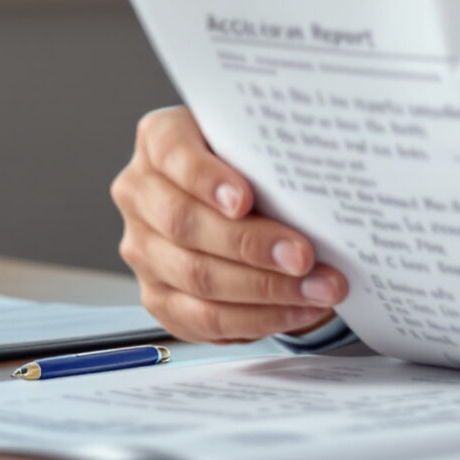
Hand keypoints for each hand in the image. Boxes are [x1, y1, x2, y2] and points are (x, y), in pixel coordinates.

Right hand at [111, 106, 347, 341]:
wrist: (243, 200)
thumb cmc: (253, 165)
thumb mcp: (259, 145)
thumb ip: (271, 155)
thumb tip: (317, 183)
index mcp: (160, 140)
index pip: (172, 153)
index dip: (205, 179)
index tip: (245, 199)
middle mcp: (141, 194)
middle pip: (185, 224)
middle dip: (251, 245)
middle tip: (303, 256)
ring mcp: (144, 248)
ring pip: (197, 277)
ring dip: (266, 289)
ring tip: (318, 288)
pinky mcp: (158, 296)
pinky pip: (204, 319)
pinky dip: (257, 318)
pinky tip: (297, 309)